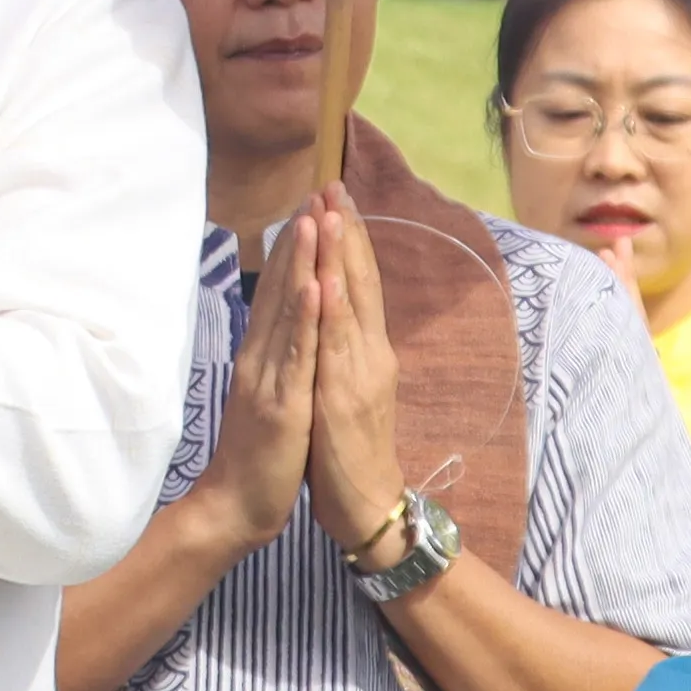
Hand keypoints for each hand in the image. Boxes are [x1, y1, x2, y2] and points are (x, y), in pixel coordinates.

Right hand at [181, 205, 321, 568]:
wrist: (237, 505)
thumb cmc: (259, 454)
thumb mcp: (268, 395)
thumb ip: (273, 359)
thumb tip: (281, 328)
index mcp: (261, 357)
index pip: (280, 292)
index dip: (296, 248)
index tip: (311, 205)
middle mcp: (260, 359)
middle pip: (282, 289)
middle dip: (302, 239)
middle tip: (318, 190)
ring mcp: (268, 379)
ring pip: (289, 312)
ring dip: (302, 264)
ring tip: (315, 219)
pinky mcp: (281, 405)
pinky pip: (296, 356)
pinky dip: (306, 319)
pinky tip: (316, 287)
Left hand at [290, 191, 414, 560]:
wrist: (361, 505)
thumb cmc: (346, 448)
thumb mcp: (343, 387)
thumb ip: (342, 350)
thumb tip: (330, 313)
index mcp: (365, 351)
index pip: (356, 284)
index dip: (348, 241)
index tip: (335, 198)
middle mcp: (367, 355)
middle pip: (357, 283)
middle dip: (345, 234)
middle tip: (334, 186)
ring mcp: (355, 375)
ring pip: (347, 306)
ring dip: (339, 259)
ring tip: (331, 215)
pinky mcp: (339, 400)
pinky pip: (332, 351)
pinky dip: (330, 315)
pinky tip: (324, 283)